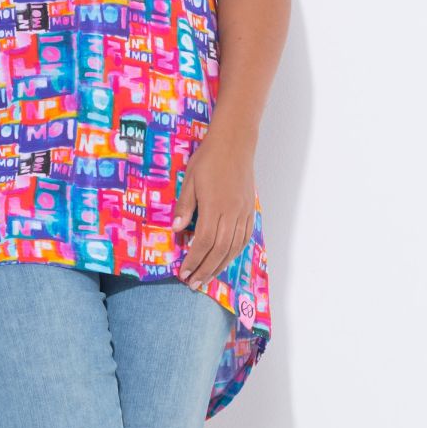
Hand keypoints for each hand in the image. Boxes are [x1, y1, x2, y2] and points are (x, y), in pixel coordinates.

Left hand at [172, 126, 256, 287]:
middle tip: (193, 284)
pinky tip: (224, 261)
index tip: (183, 273)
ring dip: (220, 266)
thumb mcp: (189, 180)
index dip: (193, 261)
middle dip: (205, 270)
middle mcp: (232, 213)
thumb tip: (176, 231)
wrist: (235, 143)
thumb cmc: (208, 159)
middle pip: (220, 251)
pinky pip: (244, 238)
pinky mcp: (250, 211)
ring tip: (207, 278)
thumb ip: (184, 207)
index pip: (204, 242)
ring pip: (234, 248)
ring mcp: (244, 213)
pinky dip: (234, 253)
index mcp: (215, 206)